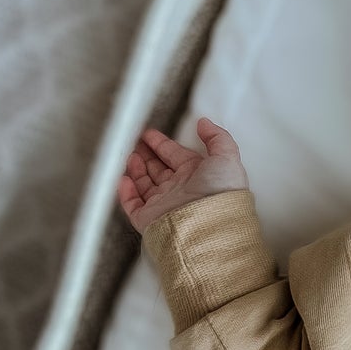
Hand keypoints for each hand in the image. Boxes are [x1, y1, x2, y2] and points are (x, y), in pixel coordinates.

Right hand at [117, 117, 250, 234]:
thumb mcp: (227, 158)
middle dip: (147, 155)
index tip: (148, 133)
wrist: (208, 227)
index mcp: (197, 176)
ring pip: (145, 185)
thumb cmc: (221, 193)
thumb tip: (203, 122)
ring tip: (128, 155)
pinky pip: (133, 205)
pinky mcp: (149, 219)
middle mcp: (180, 191)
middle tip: (134, 142)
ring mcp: (164, 205)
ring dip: (136, 170)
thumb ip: (217, 137)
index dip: (162, 144)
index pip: (176, 156)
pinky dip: (126, 192)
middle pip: (159, 170)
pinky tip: (123, 178)